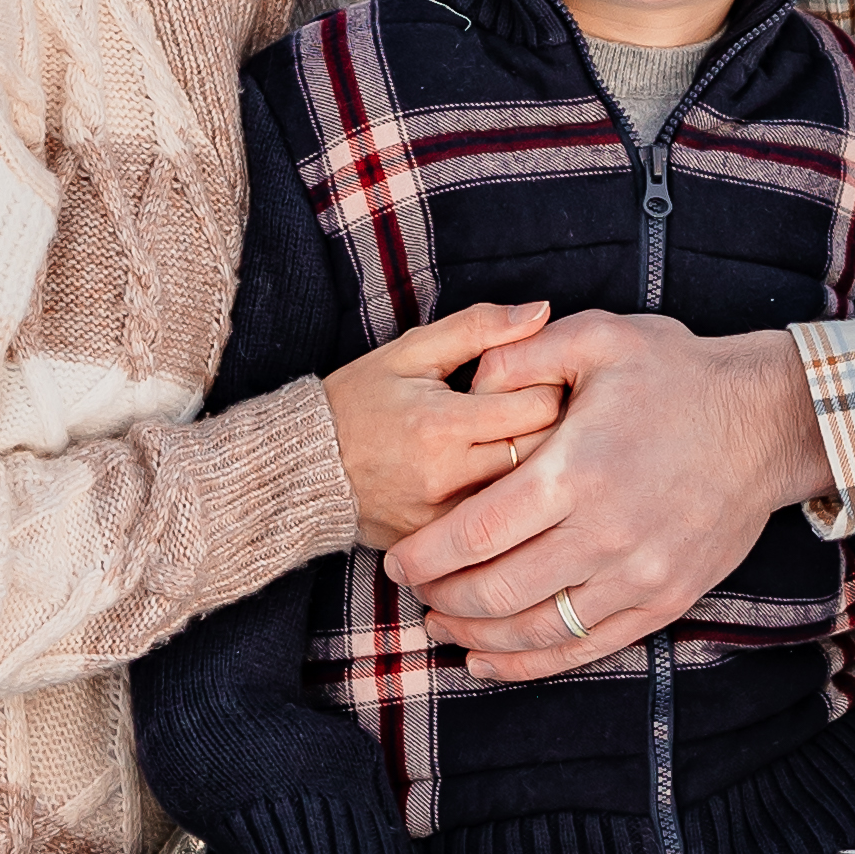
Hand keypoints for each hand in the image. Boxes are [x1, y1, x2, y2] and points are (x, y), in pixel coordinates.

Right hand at [323, 297, 564, 547]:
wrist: (303, 467)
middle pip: (542, 456)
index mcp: (442, 424)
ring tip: (520, 442)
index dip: (549, 387)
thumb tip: (540, 311)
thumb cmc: (358, 402)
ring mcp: (443, 518)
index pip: (538, 407)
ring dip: (533, 467)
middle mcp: (446, 477)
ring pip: (523, 494)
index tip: (539, 380)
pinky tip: (494, 478)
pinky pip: (493, 522)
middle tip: (539, 411)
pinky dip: (502, 499)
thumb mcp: (411, 351)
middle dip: (551, 429)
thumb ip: (479, 327)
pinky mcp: (439, 542)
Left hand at [387, 314, 824, 678]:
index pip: (479, 533)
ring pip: (538, 628)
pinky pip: (586, 647)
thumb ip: (524, 352)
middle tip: (416, 592)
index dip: (427, 556)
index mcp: (577, 470)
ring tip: (442, 627)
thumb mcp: (599, 336)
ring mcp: (638, 574)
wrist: (768, 423)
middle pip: (498, 591)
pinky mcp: (664, 599)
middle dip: (443, 599)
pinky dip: (531, 661)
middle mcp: (605, 533)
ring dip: (478, 635)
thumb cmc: (677, 375)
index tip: (397, 562)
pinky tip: (491, 658)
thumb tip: (470, 380)